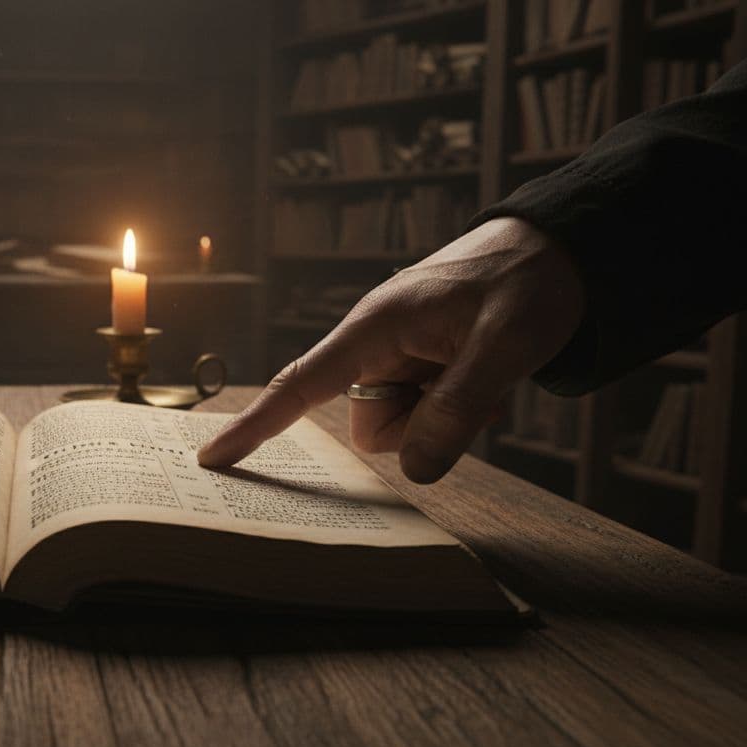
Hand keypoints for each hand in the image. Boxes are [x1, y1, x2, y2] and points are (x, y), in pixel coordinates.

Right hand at [197, 217, 584, 483]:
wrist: (558, 251)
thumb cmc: (526, 282)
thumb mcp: (504, 346)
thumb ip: (456, 411)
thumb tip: (415, 471)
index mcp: (375, 327)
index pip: (300, 384)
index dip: (256, 424)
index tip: (213, 457)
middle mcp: (375, 345)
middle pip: (369, 424)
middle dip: (420, 427)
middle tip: (479, 391)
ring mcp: (397, 357)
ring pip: (398, 427)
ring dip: (444, 419)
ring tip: (486, 377)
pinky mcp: (418, 366)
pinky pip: (422, 415)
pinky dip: (455, 410)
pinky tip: (486, 378)